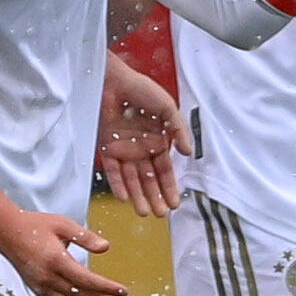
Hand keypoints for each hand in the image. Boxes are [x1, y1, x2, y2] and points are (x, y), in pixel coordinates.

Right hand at [0, 211, 130, 295]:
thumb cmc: (34, 225)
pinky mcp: (40, 292)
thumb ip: (85, 236)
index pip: (87, 280)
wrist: (6, 232)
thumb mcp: (63, 224)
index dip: (107, 288)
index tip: (123, 291)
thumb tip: (106, 247)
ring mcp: (43, 288)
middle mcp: (49, 278)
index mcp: (56, 260)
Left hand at [96, 55, 185, 217]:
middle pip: (148, 179)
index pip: (164, 170)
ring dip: (138, 196)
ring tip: (143, 213)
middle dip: (155, 197)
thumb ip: (178, 130)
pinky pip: (113, 171)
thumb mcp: (167, 108)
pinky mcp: (106, 147)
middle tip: (160, 214)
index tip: (175, 204)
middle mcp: (141, 149)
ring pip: (132, 179)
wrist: (113, 81)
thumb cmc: (142, 90)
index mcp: (157, 141)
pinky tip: (125, 198)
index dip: (169, 187)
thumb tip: (188, 153)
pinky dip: (118, 184)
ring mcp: (123, 150)